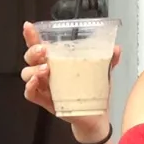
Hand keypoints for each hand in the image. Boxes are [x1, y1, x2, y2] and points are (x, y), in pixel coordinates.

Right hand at [19, 22, 119, 141]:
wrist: (95, 116)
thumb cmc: (93, 92)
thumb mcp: (102, 72)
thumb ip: (108, 60)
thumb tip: (116, 49)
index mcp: (57, 61)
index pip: (40, 45)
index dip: (32, 35)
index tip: (29, 26)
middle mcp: (47, 72)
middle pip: (29, 58)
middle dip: (33, 51)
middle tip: (44, 51)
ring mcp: (44, 86)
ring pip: (27, 74)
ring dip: (33, 69)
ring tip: (47, 69)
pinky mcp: (44, 101)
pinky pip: (30, 93)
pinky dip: (30, 87)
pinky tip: (37, 82)